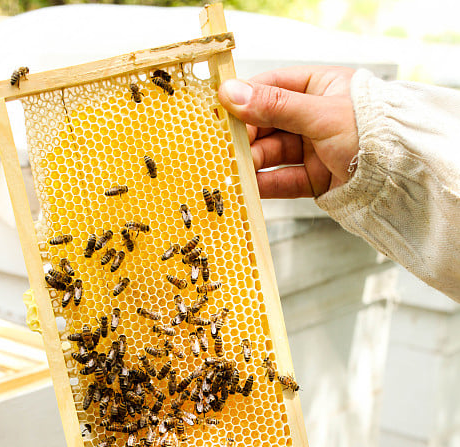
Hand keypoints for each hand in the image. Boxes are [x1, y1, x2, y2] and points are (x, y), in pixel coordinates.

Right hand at [218, 66, 358, 197]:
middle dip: (246, 136)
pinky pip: (282, 180)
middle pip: (268, 124)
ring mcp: (313, 149)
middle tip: (224, 145)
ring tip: (233, 169)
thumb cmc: (371, 133)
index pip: (273, 87)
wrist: (397, 178)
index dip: (245, 98)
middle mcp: (314, 117)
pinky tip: (248, 187)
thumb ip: (275, 105)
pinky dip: (264, 185)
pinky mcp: (313, 178)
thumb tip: (232, 93)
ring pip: (272, 154)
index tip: (221, 109)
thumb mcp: (320, 114)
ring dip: (252, 162)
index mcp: (320, 88)